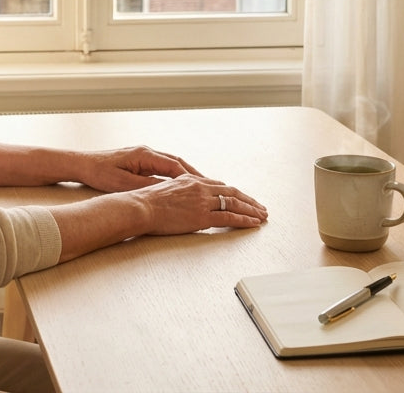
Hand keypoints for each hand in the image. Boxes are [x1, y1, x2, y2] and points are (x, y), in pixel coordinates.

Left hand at [77, 146, 203, 192]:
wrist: (83, 164)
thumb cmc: (100, 173)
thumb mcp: (123, 183)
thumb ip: (146, 186)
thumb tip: (168, 191)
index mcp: (144, 155)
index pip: (174, 166)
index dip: (191, 178)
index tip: (204, 187)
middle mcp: (147, 152)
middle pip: (177, 162)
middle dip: (194, 174)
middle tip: (210, 186)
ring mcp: (143, 155)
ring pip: (171, 164)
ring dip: (185, 174)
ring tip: (200, 186)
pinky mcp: (139, 160)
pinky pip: (162, 167)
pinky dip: (174, 175)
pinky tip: (180, 185)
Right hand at [136, 173, 267, 234]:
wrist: (140, 207)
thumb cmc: (147, 202)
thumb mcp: (166, 190)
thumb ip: (181, 192)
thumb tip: (185, 200)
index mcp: (192, 180)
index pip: (219, 185)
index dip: (233, 192)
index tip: (242, 198)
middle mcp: (200, 187)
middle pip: (231, 192)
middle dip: (248, 200)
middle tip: (259, 207)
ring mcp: (203, 201)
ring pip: (234, 203)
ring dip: (251, 210)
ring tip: (262, 215)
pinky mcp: (202, 216)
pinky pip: (229, 218)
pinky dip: (244, 220)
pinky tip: (253, 223)